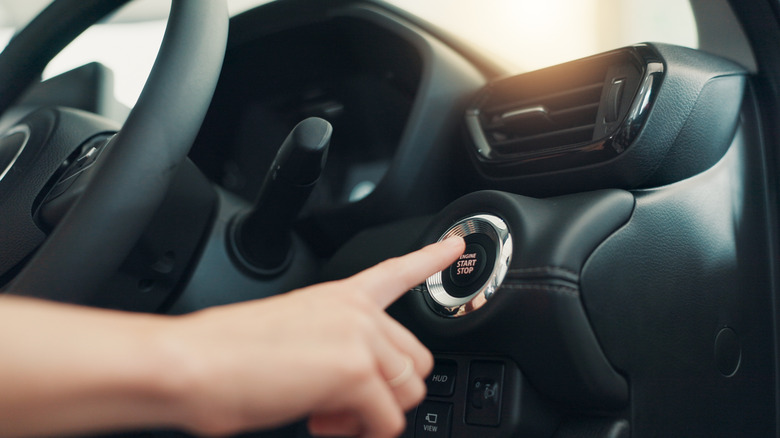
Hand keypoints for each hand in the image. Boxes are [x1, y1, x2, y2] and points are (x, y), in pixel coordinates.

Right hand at [163, 237, 464, 436]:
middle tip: (343, 407)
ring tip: (329, 416)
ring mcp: (360, 339)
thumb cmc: (227, 354)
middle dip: (387, 391)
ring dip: (373, 415)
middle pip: (415, 359)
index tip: (456, 247)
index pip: (396, 271)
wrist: (194, 363)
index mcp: (338, 297)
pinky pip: (388, 420)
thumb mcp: (291, 337)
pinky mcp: (357, 372)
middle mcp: (357, 312)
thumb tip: (352, 389)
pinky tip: (324, 423)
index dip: (431, 258)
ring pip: (408, 390)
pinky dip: (362, 434)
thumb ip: (333, 349)